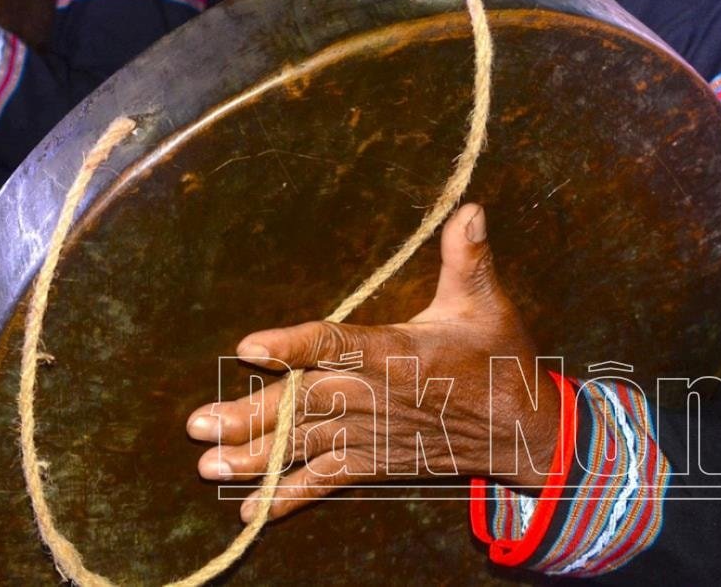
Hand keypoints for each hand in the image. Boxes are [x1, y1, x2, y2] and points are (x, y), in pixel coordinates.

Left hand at [185, 204, 559, 521]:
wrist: (524, 433)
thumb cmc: (499, 360)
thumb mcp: (486, 304)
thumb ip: (468, 257)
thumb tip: (470, 208)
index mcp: (396, 354)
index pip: (335, 344)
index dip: (292, 345)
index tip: (249, 347)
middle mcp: (375, 398)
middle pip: (303, 405)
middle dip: (249, 415)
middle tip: (197, 424)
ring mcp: (371, 435)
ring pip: (304, 445)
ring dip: (254, 458)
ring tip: (206, 465)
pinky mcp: (374, 462)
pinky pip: (326, 482)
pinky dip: (288, 497)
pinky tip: (250, 512)